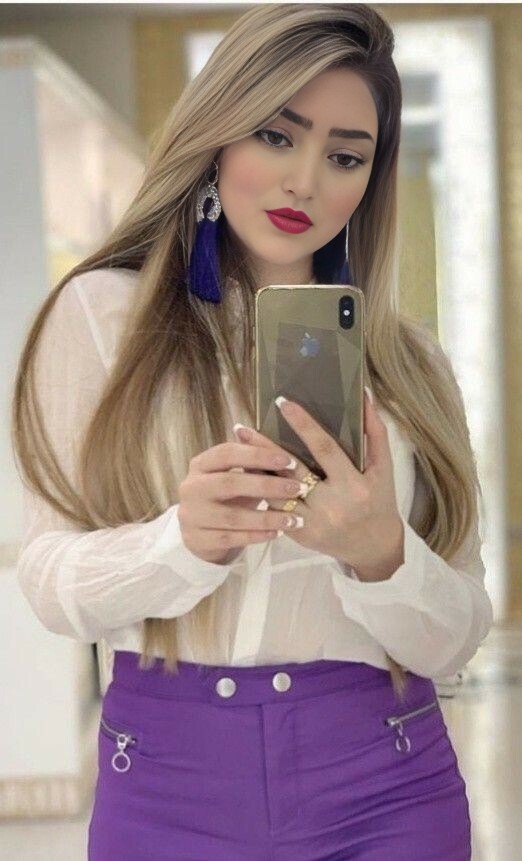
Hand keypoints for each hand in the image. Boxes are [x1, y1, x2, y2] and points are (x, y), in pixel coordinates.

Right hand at [178, 440, 307, 564]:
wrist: (199, 531)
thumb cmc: (224, 497)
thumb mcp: (234, 476)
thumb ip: (251, 462)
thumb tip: (274, 443)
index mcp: (200, 464)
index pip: (227, 453)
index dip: (258, 455)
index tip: (288, 461)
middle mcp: (191, 487)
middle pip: (230, 483)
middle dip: (267, 486)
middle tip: (297, 489)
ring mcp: (191, 515)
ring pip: (232, 516)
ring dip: (267, 517)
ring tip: (294, 519)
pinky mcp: (196, 539)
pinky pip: (231, 538)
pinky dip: (256, 536)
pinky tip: (276, 533)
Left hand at [233, 389, 404, 579]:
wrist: (375, 547)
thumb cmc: (380, 500)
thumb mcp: (384, 468)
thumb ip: (375, 432)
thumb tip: (365, 394)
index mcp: (354, 485)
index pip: (325, 449)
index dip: (304, 425)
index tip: (283, 403)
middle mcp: (332, 506)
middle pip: (291, 472)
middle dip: (264, 448)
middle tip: (243, 427)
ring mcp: (314, 524)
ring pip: (277, 493)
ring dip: (255, 471)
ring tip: (238, 448)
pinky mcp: (301, 537)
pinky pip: (276, 510)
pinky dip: (262, 491)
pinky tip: (247, 474)